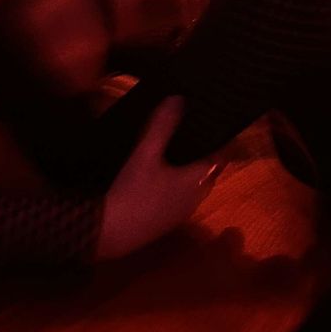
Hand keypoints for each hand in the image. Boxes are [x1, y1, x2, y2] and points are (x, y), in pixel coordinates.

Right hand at [95, 97, 220, 259]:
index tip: (211, 118)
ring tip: (175, 140)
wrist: (109, 234)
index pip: (221, 154)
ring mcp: (182, 210)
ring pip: (193, 181)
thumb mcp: (146, 153)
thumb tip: (180, 98)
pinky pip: (179, 192)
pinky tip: (159, 167)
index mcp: (199, 179)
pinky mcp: (166, 219)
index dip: (218, 137)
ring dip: (187, 163)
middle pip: (207, 167)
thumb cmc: (134, 191)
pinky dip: (175, 177)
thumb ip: (163, 126)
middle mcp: (197, 196)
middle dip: (202, 148)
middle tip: (190, 123)